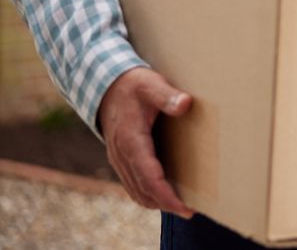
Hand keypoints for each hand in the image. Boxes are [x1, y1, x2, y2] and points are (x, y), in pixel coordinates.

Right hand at [98, 66, 194, 216]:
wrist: (106, 86)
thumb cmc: (134, 85)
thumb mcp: (151, 85)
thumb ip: (168, 95)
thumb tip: (186, 103)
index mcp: (130, 140)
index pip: (149, 177)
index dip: (166, 195)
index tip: (184, 207)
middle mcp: (122, 155)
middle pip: (143, 190)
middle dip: (165, 204)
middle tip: (189, 212)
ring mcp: (119, 159)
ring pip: (136, 190)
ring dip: (156, 202)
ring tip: (180, 206)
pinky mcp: (120, 159)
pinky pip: (132, 183)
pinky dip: (146, 193)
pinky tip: (163, 195)